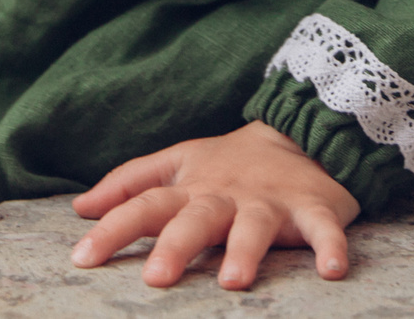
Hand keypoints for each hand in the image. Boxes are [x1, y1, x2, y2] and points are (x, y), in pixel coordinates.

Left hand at [69, 120, 358, 288]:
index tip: (82, 257)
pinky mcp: (314, 209)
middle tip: (155, 279)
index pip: (145, 206)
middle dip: (176, 247)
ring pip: (255, 226)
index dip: (113, 228)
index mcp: (192, 188)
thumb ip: (130, 184)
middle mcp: (226, 196)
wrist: (302, 133)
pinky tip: (333, 270)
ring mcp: (270, 202)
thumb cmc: (230, 162)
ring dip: (245, 251)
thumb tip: (80, 207)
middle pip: (197, 219)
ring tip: (233, 281)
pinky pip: (323, 229)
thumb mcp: (178, 164)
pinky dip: (330, 246)